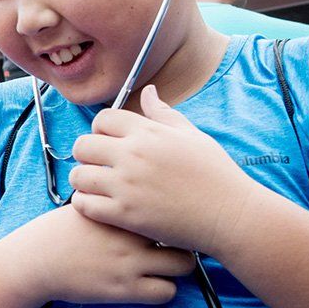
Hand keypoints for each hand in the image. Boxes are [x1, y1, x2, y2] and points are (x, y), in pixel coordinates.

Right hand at [0, 205, 193, 307]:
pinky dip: (165, 289)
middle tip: (178, 243)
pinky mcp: (123, 290)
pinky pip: (167, 292)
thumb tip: (145, 186)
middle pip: (185, 232)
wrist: (37, 260)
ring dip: (181, 265)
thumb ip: (117, 195)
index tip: (178, 215)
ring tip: (169, 265)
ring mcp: (129, 262)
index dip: (179, 209)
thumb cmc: (64, 230)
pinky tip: (152, 284)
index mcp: (122, 207)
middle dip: (186, 238)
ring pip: (185, 264)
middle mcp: (129, 233)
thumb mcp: (89, 201)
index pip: (169, 202)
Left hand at [69, 85, 259, 255]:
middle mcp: (134, 155)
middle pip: (82, 145)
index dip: (101, 129)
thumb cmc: (216, 174)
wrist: (230, 216)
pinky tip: (97, 204)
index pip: (103, 118)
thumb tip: (148, 91)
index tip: (108, 141)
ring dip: (83, 180)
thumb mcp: (192, 136)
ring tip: (95, 185)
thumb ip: (164, 114)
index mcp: (149, 133)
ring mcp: (127, 186)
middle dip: (86, 153)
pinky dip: (84, 204)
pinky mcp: (125, 215)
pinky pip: (84, 204)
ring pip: (78, 176)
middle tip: (97, 164)